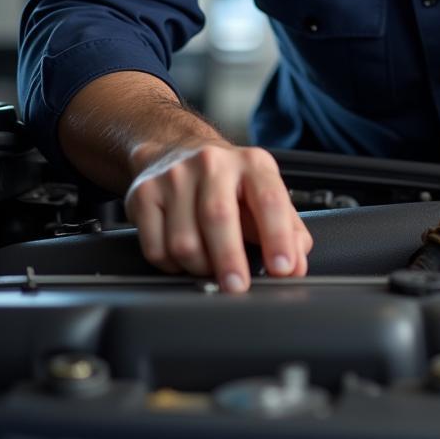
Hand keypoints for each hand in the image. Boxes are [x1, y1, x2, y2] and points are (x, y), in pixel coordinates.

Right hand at [124, 141, 312, 292]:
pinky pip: (156, 249)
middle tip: (238, 287)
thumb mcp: (263, 195)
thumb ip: (288, 230)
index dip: (278, 237)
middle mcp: (213, 164)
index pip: (269, 199)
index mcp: (251, 164)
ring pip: (184, 241)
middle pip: (219, 217)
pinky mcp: (143, 194)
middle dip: (231, 260)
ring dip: (201, 267)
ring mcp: (174, 177)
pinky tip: (184, 259)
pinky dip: (173, 266)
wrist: (176, 151)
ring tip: (211, 267)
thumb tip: (296, 265)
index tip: (283, 269)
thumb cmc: (228, 183)